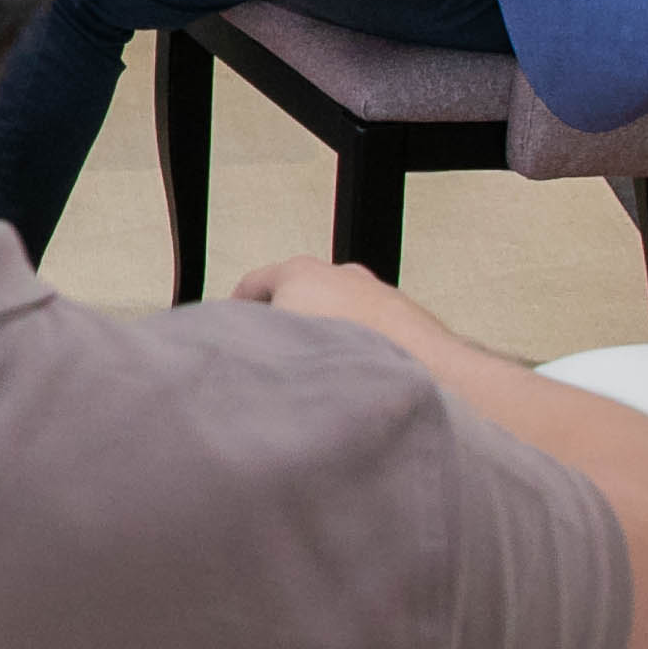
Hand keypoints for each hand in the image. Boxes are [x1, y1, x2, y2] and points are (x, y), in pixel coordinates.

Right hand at [231, 254, 454, 357]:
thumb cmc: (346, 351)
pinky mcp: (404, 317)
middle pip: (298, 294)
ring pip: (336, 312)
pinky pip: (368, 331)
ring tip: (319, 372)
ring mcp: (375, 292)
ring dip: (326, 337)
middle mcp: (340, 273)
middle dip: (285, 321)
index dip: (235, 310)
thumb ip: (251, 342)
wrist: (416, 365)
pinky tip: (354, 377)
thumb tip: (242, 356)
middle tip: (276, 354)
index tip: (231, 327)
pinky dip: (358, 348)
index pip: (253, 283)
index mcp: (299, 270)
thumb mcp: (271, 346)